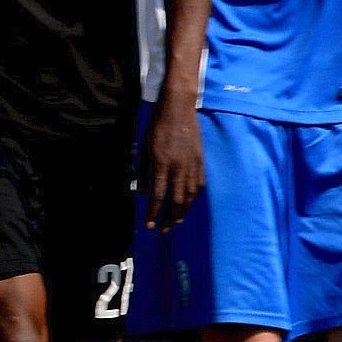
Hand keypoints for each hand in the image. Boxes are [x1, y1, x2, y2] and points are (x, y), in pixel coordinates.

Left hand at [142, 96, 203, 230]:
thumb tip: (142, 192)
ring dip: (183, 211)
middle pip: (176, 200)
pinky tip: (188, 203)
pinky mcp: (200, 161)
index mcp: (162, 164)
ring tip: (177, 222)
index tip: (149, 225)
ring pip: (189, 195)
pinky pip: (198, 184)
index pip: (157, 195)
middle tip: (164, 230)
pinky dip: (193, 197)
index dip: (153, 212)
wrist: (178, 110)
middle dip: (169, 218)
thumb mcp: (144, 149)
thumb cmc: (157, 128)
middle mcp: (178, 168)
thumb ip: (143, 171)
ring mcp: (192, 165)